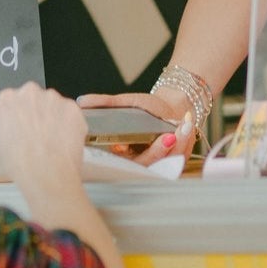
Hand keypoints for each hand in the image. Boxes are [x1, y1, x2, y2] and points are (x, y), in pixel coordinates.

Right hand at [0, 83, 85, 188]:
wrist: (47, 175)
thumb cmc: (21, 164)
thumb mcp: (2, 141)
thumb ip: (9, 124)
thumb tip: (17, 126)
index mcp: (9, 99)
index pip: (12, 98)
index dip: (18, 113)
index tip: (21, 124)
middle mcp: (31, 93)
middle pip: (35, 97)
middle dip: (37, 111)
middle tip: (38, 133)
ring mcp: (54, 99)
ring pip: (54, 105)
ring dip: (55, 116)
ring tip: (54, 141)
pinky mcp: (73, 108)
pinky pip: (71, 114)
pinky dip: (70, 125)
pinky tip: (65, 142)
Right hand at [77, 88, 196, 166]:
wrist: (171, 107)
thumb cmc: (146, 108)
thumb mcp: (125, 103)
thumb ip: (104, 103)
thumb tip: (81, 101)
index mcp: (123, 152)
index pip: (121, 162)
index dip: (125, 156)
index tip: (123, 144)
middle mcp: (139, 162)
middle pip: (144, 166)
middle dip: (157, 151)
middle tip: (167, 136)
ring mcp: (157, 165)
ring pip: (164, 164)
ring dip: (175, 145)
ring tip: (181, 125)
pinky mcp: (174, 164)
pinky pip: (178, 160)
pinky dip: (184, 143)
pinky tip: (185, 127)